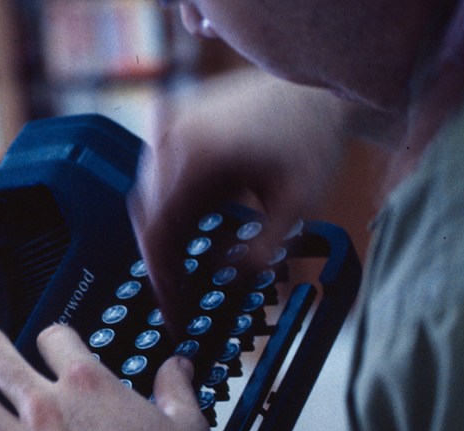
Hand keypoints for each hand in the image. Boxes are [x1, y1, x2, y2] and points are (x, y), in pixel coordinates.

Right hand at [130, 68, 349, 333]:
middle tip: (179, 300)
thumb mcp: (300, 204)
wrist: (315, 90)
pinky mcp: (174, 122)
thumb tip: (227, 280)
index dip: (162, 278)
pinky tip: (191, 230)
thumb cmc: (313, 139)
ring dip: (165, 236)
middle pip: (148, 218)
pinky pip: (156, 175)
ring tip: (186, 272)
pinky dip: (169, 207)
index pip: (158, 233)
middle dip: (163, 263)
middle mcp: (172, 137)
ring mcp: (169, 125)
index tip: (172, 308)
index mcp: (196, 156)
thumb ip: (264, 249)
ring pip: (147, 198)